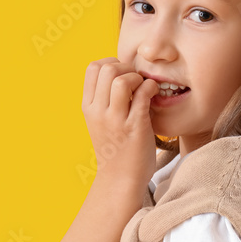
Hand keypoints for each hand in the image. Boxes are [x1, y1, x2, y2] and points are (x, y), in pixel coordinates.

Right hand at [81, 58, 159, 190]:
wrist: (120, 179)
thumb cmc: (116, 147)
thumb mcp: (100, 120)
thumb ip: (104, 98)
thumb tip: (121, 70)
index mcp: (87, 107)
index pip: (92, 68)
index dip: (111, 62)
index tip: (123, 74)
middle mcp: (97, 112)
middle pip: (107, 69)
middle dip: (126, 68)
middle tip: (136, 81)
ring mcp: (115, 120)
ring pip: (121, 80)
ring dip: (137, 78)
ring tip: (143, 89)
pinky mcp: (134, 127)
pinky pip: (142, 95)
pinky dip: (150, 88)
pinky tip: (153, 95)